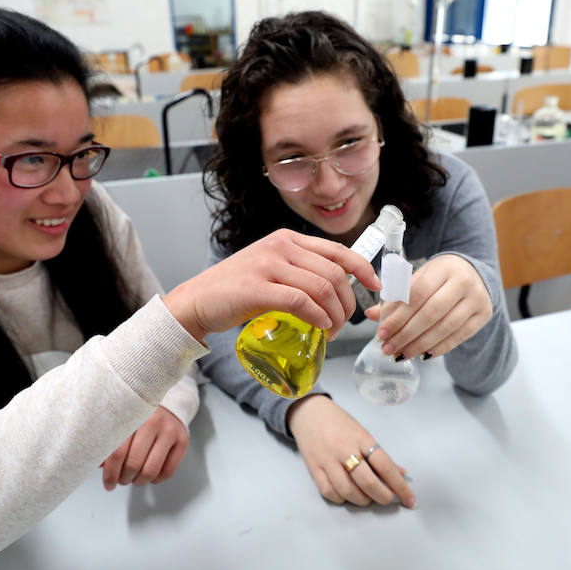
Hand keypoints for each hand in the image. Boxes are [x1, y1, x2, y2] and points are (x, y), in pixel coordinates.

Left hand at [101, 406, 187, 489]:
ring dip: (139, 481)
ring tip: (134, 479)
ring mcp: (170, 431)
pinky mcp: (183, 440)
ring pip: (150, 471)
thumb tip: (96, 465)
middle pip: (133, 464)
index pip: (118, 453)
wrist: (168, 404)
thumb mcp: (121, 422)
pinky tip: (150, 474)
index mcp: (132, 415)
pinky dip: (155, 479)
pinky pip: (167, 472)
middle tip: (121, 479)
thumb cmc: (138, 417)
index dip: (110, 473)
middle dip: (124, 479)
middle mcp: (153, 421)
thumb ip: (108, 442)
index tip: (108, 483)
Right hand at [163, 229, 380, 341]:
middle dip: (347, 302)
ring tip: (331, 331)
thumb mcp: (270, 269)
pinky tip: (320, 326)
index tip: (374, 286)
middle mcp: (279, 246)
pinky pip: (301, 302)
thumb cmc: (234, 290)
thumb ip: (298, 271)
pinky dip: (317, 317)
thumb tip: (334, 290)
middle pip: (333, 273)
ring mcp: (267, 264)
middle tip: (343, 324)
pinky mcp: (257, 288)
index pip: (336, 250)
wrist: (196, 301)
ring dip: (335, 315)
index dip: (361, 269)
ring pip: (321, 288)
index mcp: (286, 239)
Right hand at [287, 395, 415, 507]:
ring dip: (362, 500)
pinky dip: (341, 498)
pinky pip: (328, 491)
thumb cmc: (338, 421)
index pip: (384, 465)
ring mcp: (327, 459)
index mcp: (360, 438)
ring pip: (347, 490)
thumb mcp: (362, 432)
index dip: (399, 486)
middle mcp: (344, 449)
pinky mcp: (313, 468)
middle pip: (367, 481)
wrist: (307, 412)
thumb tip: (401, 474)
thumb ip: (379, 455)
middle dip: (382, 496)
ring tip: (368, 497)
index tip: (410, 500)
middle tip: (387, 499)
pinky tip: (347, 495)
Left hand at [365, 254, 491, 360]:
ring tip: (400, 354)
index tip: (381, 333)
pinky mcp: (484, 315)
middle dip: (406, 335)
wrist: (473, 273)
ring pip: (445, 328)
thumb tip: (372, 315)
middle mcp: (463, 282)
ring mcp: (477, 299)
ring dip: (419, 345)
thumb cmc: (438, 277)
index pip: (417, 294)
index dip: (398, 316)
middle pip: (430, 314)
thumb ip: (396, 296)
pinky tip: (422, 354)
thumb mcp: (418, 278)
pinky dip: (439, 347)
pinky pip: (459, 336)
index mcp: (442, 268)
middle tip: (388, 348)